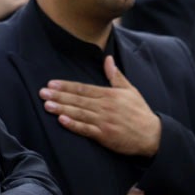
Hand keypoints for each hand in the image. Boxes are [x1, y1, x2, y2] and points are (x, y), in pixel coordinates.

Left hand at [39, 56, 161, 155]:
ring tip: (47, 105)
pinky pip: (86, 130)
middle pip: (77, 100)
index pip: (83, 89)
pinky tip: (62, 120)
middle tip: (42, 93)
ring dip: (62, 109)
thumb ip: (116, 76)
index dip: (66, 86)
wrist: (153, 135)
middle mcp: (105, 107)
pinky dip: (74, 125)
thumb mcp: (130, 90)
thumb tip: (108, 58)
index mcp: (109, 95)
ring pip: (79, 113)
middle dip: (58, 96)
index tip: (51, 83)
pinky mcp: (105, 136)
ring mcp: (104, 121)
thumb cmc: (140, 112)